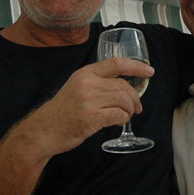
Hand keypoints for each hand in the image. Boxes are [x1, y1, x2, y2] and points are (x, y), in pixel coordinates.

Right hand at [19, 58, 154, 156]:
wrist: (44, 130)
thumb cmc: (62, 111)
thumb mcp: (76, 87)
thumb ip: (96, 83)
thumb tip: (123, 87)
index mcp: (85, 73)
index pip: (116, 64)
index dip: (136, 67)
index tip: (149, 71)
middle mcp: (88, 83)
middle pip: (123, 85)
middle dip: (135, 98)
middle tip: (136, 108)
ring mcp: (90, 100)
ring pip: (124, 100)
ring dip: (130, 110)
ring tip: (126, 116)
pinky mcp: (92, 117)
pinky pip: (119, 115)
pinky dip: (123, 119)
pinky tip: (118, 122)